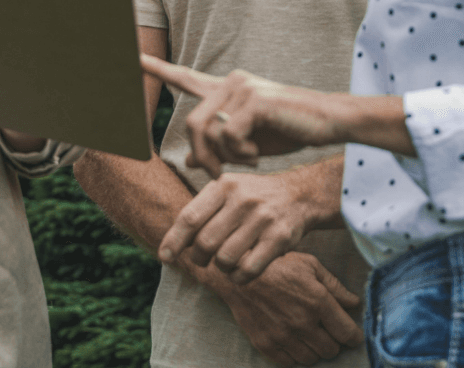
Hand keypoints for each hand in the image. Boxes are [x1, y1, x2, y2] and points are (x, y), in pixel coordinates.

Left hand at [141, 54, 339, 178]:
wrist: (327, 121)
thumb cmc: (289, 130)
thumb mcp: (248, 141)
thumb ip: (220, 144)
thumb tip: (189, 160)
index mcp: (227, 88)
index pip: (185, 76)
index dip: (157, 69)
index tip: (132, 57)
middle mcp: (230, 81)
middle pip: (192, 124)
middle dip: (202, 157)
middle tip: (221, 173)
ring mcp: (242, 87)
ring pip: (207, 131)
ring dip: (222, 158)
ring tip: (247, 162)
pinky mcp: (255, 99)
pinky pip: (229, 136)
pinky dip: (241, 154)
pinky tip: (258, 155)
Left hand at [159, 162, 342, 283]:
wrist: (298, 195)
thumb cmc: (253, 197)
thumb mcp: (227, 189)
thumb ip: (201, 210)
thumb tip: (171, 244)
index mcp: (224, 185)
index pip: (190, 217)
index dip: (173, 240)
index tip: (164, 257)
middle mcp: (242, 199)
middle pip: (205, 243)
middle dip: (199, 258)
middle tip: (203, 259)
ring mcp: (262, 219)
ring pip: (225, 259)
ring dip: (220, 268)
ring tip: (225, 262)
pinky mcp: (279, 238)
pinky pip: (247, 270)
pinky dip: (239, 278)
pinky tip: (240, 271)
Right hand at [212, 250, 362, 366]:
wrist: (239, 273)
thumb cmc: (278, 265)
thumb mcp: (310, 265)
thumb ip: (334, 286)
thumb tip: (354, 303)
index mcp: (317, 301)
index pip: (346, 332)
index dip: (353, 336)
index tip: (353, 334)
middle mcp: (303, 323)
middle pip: (331, 349)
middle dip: (333, 341)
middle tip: (326, 329)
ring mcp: (283, 337)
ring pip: (312, 358)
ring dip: (314, 348)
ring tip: (308, 333)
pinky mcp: (267, 345)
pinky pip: (290, 362)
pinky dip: (295, 354)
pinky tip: (292, 338)